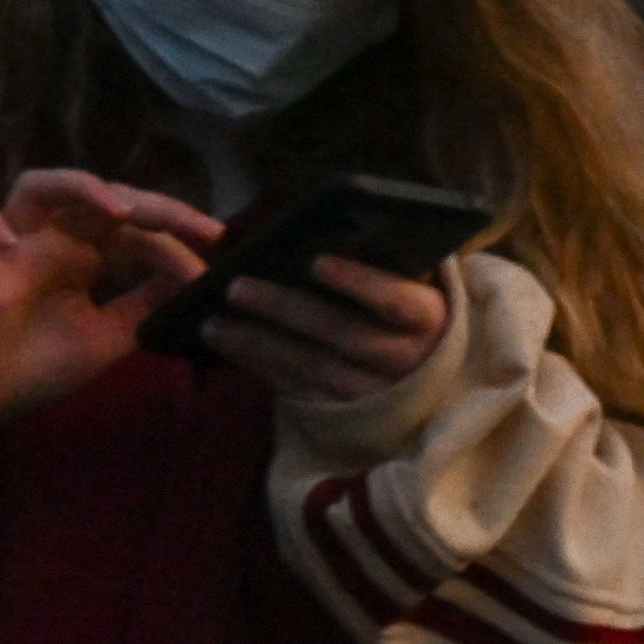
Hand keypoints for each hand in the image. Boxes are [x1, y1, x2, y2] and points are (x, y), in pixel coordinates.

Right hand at [0, 170, 214, 491]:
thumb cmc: (39, 366)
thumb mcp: (110, 335)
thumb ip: (146, 304)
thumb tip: (197, 278)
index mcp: (84, 255)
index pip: (136, 228)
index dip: (177, 239)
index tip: (215, 260)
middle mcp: (50, 242)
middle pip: (100, 197)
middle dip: (154, 204)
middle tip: (197, 228)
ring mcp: (11, 249)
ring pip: (34, 186)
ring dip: (78, 186)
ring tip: (118, 211)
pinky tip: (10, 241)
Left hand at [204, 256, 453, 408]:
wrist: (431, 380)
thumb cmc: (411, 314)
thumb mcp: (418, 287)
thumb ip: (390, 264)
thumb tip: (330, 229)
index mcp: (428, 319)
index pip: (395, 301)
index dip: (358, 282)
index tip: (316, 261)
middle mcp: (404, 360)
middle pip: (340, 332)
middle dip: (284, 309)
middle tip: (237, 287)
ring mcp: (372, 392)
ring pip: (309, 364)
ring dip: (256, 341)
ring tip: (212, 321)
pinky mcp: (342, 413)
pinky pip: (294, 387)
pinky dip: (257, 365)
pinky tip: (226, 344)